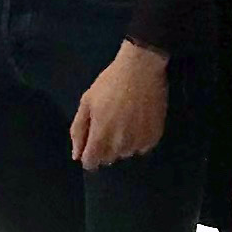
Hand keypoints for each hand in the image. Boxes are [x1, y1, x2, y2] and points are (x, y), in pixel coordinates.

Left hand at [71, 43, 168, 168]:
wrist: (141, 69)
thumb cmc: (110, 83)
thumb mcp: (87, 102)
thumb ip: (78, 131)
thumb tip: (77, 155)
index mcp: (100, 136)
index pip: (90, 163)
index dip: (88, 154)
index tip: (91, 142)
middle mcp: (120, 145)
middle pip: (108, 159)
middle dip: (104, 147)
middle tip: (109, 123)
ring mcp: (138, 142)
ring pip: (125, 153)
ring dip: (122, 143)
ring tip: (124, 120)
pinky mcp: (154, 137)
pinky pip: (142, 148)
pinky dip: (138, 139)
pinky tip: (137, 121)